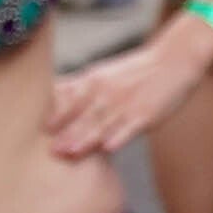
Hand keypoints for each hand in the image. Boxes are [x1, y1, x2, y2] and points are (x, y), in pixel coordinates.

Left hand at [42, 22, 212, 157]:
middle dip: (65, 133)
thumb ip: (78, 87)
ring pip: (103, 124)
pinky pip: (131, 128)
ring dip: (85, 139)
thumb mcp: (102, 73)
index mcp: (94, 81)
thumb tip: (51, 96)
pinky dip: (120, 137)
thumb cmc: (136, 70)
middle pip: (82, 115)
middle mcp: (107, 92)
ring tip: (70, 152)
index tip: (39, 130)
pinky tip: (109, 148)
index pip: (69, 99)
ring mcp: (127, 104)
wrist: (174, 60)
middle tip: (50, 149)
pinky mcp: (146, 114)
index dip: (54, 115)